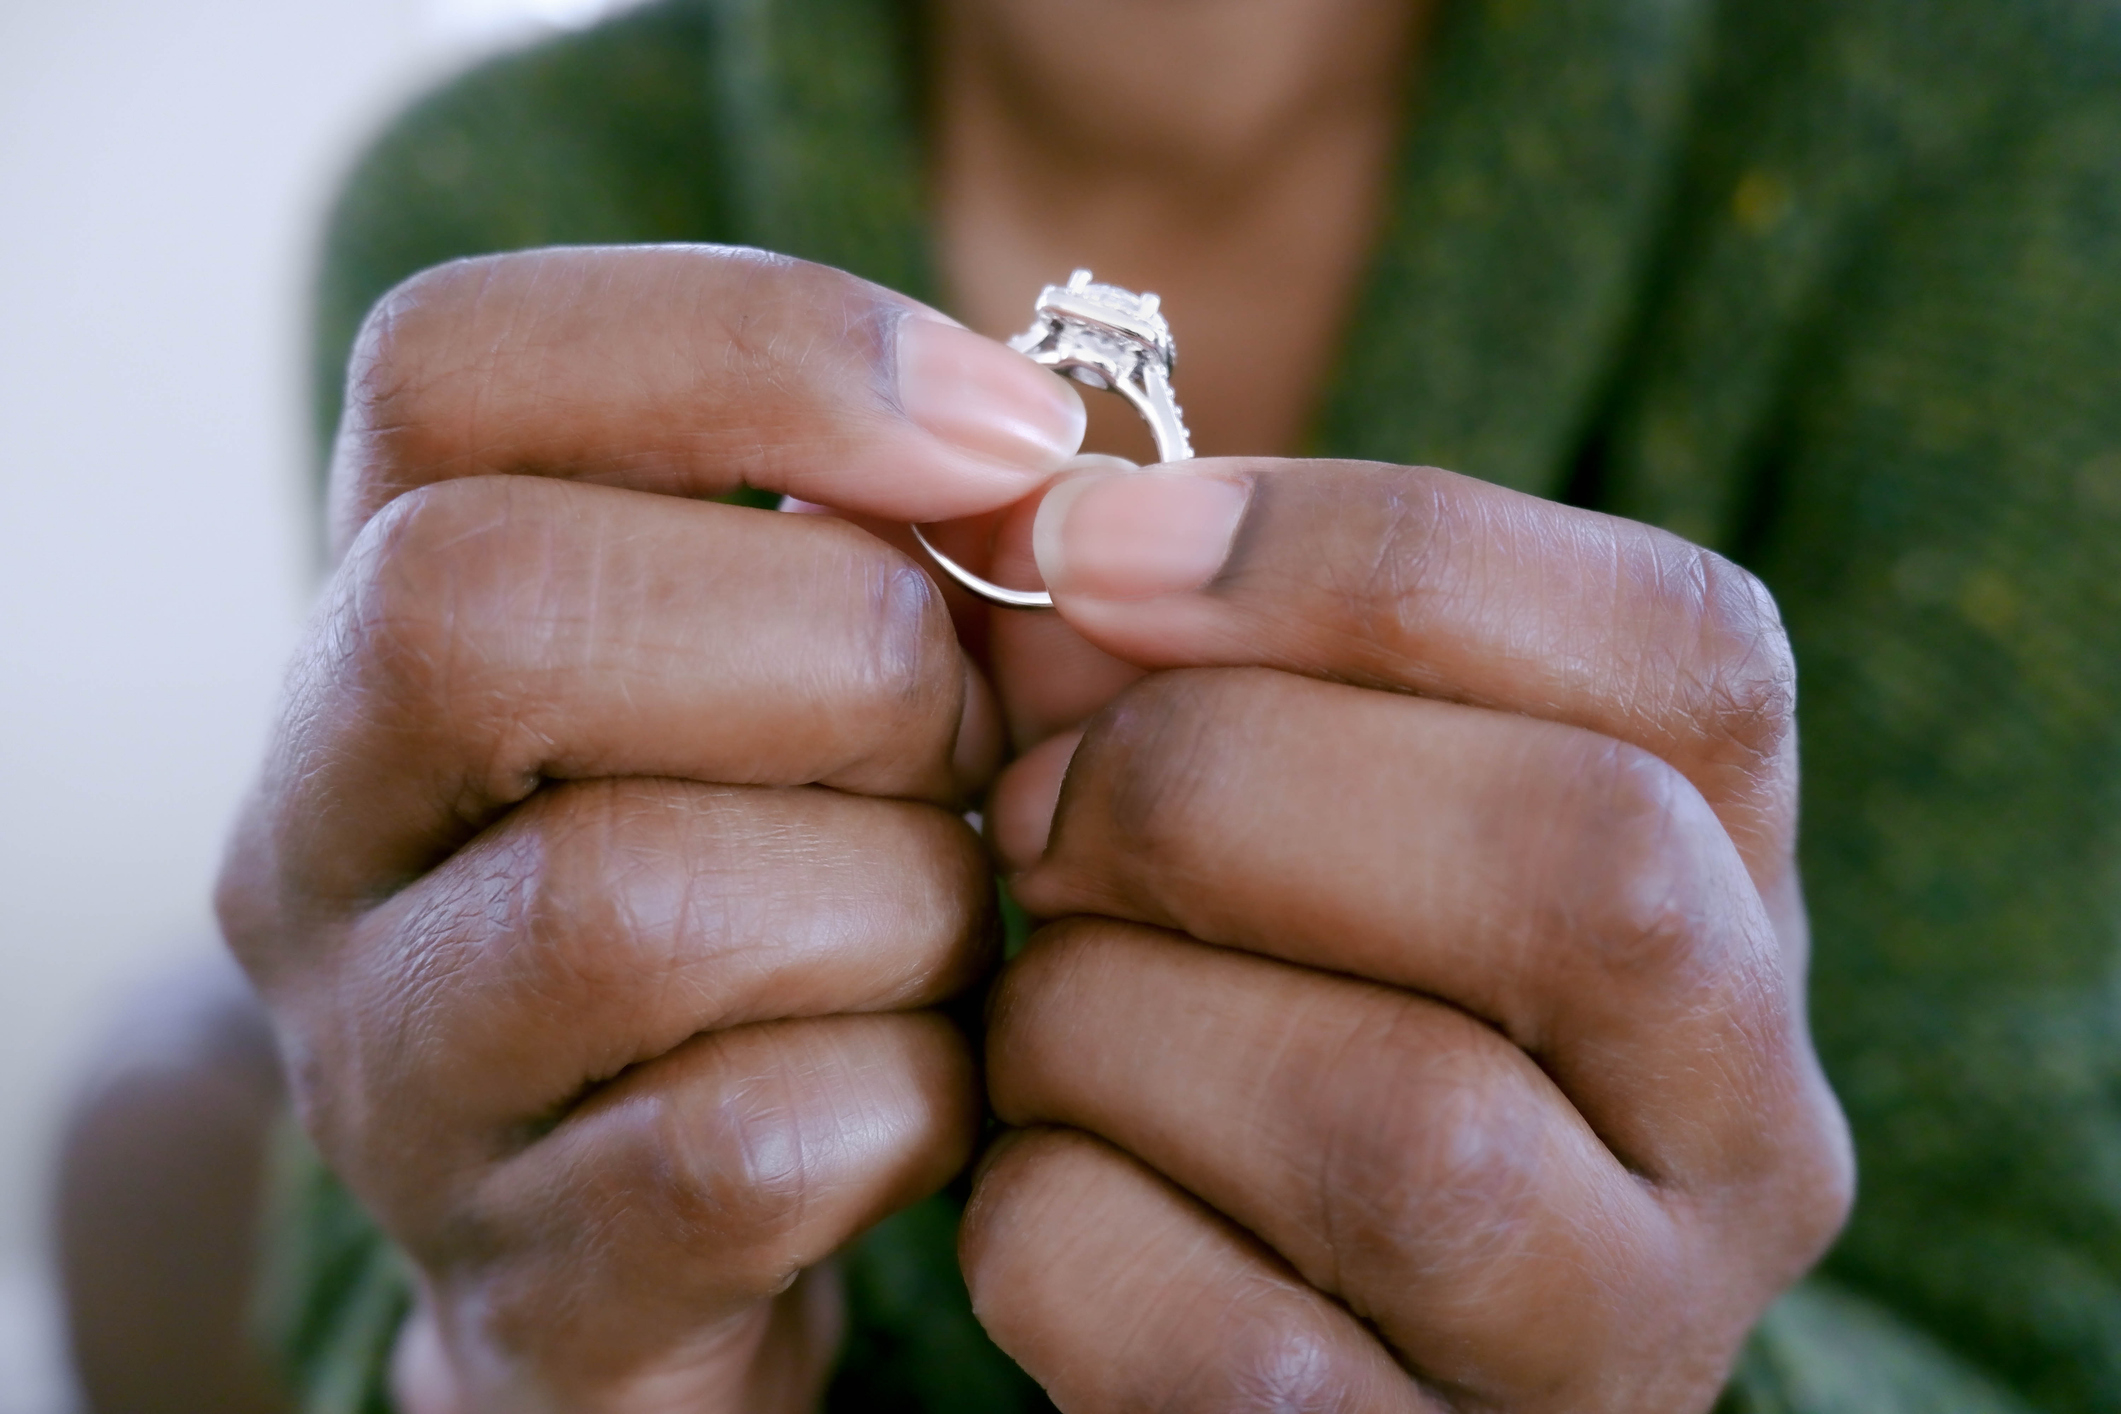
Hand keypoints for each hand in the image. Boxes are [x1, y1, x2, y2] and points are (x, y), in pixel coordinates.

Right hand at [215, 246, 1087, 1410]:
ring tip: (958, 925)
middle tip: (963, 740)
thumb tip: (1032, 473)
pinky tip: (937, 1088)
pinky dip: (910, 1103)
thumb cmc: (789, 891)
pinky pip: (739, 1146)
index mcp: (385, 623)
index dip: (757, 350)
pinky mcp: (523, 1281)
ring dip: (899, 898)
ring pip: (630, 900)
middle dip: (833, 648)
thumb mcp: (821, 683)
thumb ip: (904, 546)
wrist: (680, 1248)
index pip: (447, 367)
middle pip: (481, 608)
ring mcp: (392, 1075)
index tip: (1011, 431)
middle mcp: (323, 836)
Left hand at [959, 458, 1853, 1410]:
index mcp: (1738, 890)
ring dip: (1109, 1021)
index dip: (1359, 552)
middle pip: (1579, 867)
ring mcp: (1619, 1335)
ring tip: (1030, 1008)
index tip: (1090, 546)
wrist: (1264, 1339)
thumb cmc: (1252, 1005)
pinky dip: (1061, 1231)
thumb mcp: (1269, 816)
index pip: (1683, 647)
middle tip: (1034, 812)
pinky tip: (1035, 1184)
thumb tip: (1011, 524)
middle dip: (1220, 787)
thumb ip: (1168, 660)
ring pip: (1400, 1125)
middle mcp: (1746, 1125)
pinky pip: (1237, 1348)